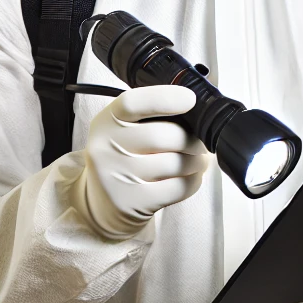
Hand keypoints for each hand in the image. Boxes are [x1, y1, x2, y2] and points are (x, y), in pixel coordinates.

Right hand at [75, 85, 210, 239]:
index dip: (166, 98)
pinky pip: (178, 187)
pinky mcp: (132, 203)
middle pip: (162, 135)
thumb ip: (151, 116)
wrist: (102, 205)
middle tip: (201, 143)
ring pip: (175, 163)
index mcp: (105, 123)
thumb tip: (196, 110)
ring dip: (197, 161)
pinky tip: (191, 177)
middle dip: (192, 139)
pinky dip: (194, 181)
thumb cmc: (124, 159)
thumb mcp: (123, 131)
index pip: (132, 103)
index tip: (190, 99)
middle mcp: (106, 149)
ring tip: (197, 160)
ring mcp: (117, 178)